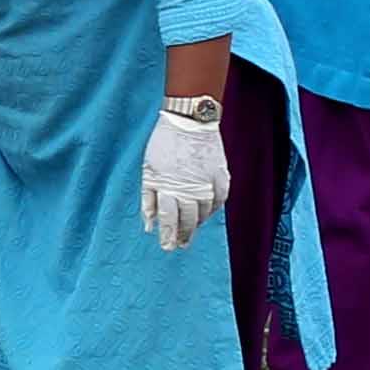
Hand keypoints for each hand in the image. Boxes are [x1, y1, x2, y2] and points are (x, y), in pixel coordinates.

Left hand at [139, 102, 228, 254]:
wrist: (190, 122)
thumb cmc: (163, 144)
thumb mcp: (148, 170)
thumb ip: (148, 198)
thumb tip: (148, 224)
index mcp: (169, 187)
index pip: (169, 219)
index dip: (168, 235)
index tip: (167, 247)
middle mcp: (191, 190)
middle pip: (188, 220)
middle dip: (183, 235)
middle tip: (180, 245)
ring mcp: (209, 185)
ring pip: (204, 213)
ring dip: (197, 225)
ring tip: (190, 233)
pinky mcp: (222, 178)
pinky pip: (218, 202)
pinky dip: (211, 210)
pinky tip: (205, 215)